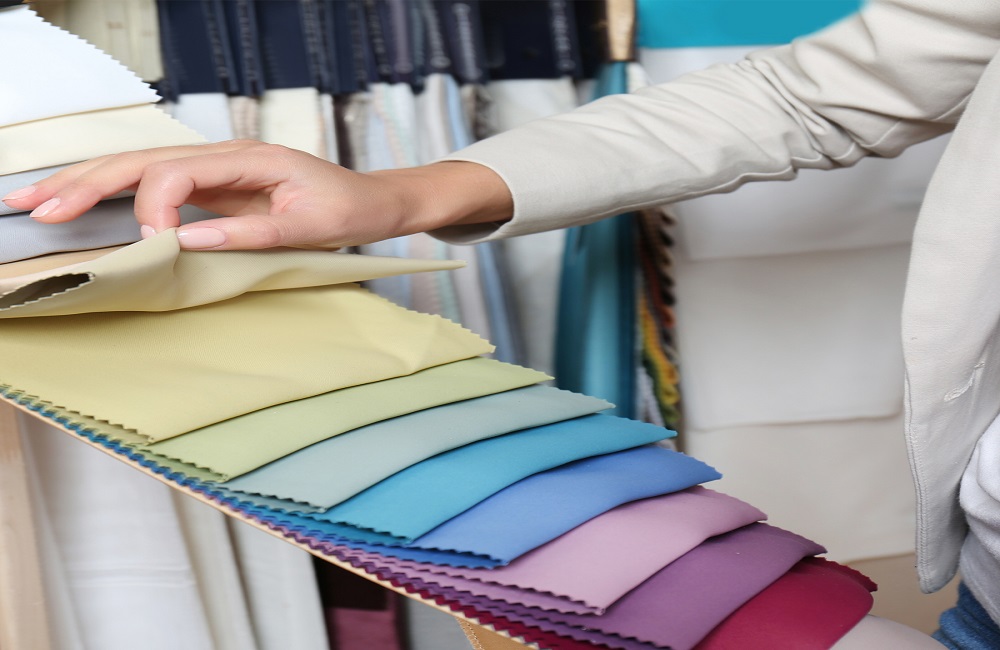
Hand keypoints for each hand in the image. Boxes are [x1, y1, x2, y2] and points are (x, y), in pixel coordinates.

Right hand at [1, 140, 512, 249]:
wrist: (371, 201)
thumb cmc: (346, 209)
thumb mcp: (308, 226)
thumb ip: (249, 233)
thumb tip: (186, 241)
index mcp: (246, 159)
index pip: (177, 173)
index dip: (154, 206)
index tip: (152, 242)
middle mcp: (222, 156)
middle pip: (141, 161)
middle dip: (86, 184)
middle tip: (39, 209)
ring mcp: (213, 169)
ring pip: (138, 168)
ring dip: (85, 183)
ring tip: (37, 201)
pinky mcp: (211, 186)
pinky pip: (152, 183)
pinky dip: (112, 192)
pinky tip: (81, 201)